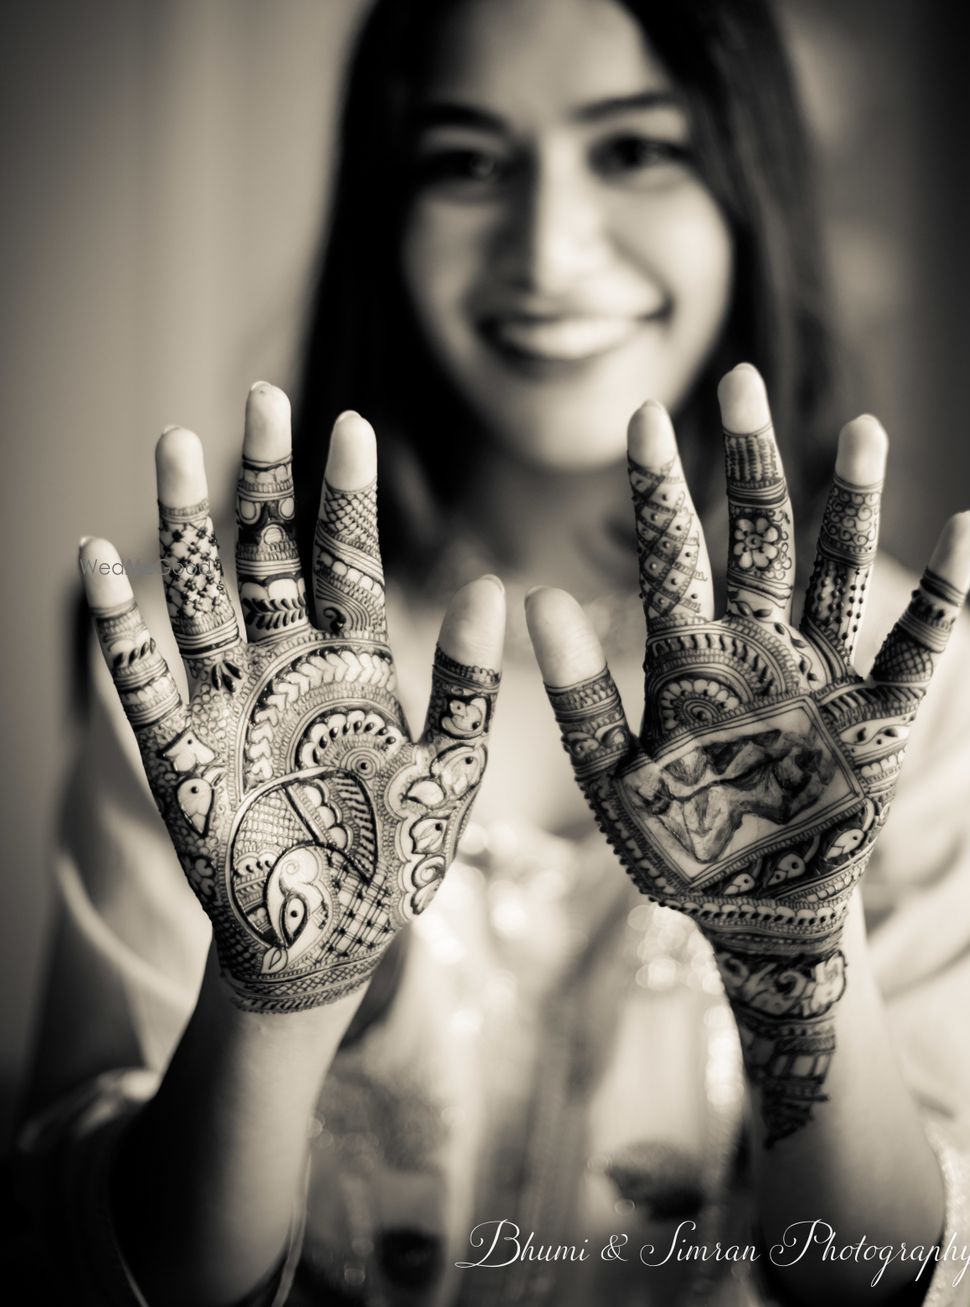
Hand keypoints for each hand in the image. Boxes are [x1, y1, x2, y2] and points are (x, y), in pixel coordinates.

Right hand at [80, 384, 502, 1012]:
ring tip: (174, 442)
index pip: (351, 563)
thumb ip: (468, 688)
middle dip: (266, 479)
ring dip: (186, 524)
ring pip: (203, 594)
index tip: (352, 423)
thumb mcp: (448, 774)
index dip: (349, 499)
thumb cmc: (394, 858)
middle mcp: (288, 665)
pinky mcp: (180, 754)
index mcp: (358, 665)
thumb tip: (497, 589)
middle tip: (262, 397)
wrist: (328, 944)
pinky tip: (100, 561)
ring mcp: (230, 702)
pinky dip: (119, 626)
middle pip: (271, 554)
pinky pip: (141, 679)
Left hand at [527, 364, 969, 1141]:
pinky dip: (938, 595)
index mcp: (688, 656)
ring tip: (861, 430)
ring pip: (838, 571)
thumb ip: (579, 696)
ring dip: (851, 506)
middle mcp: (757, 645)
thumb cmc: (679, 845)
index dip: (658, 487)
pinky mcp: (880, 717)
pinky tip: (963, 528)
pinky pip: (914, 647)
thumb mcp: (613, 780)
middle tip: (741, 380)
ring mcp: (823, 673)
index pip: (671, 553)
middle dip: (750, 463)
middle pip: (757, 536)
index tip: (643, 414)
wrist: (755, 909)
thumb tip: (533, 598)